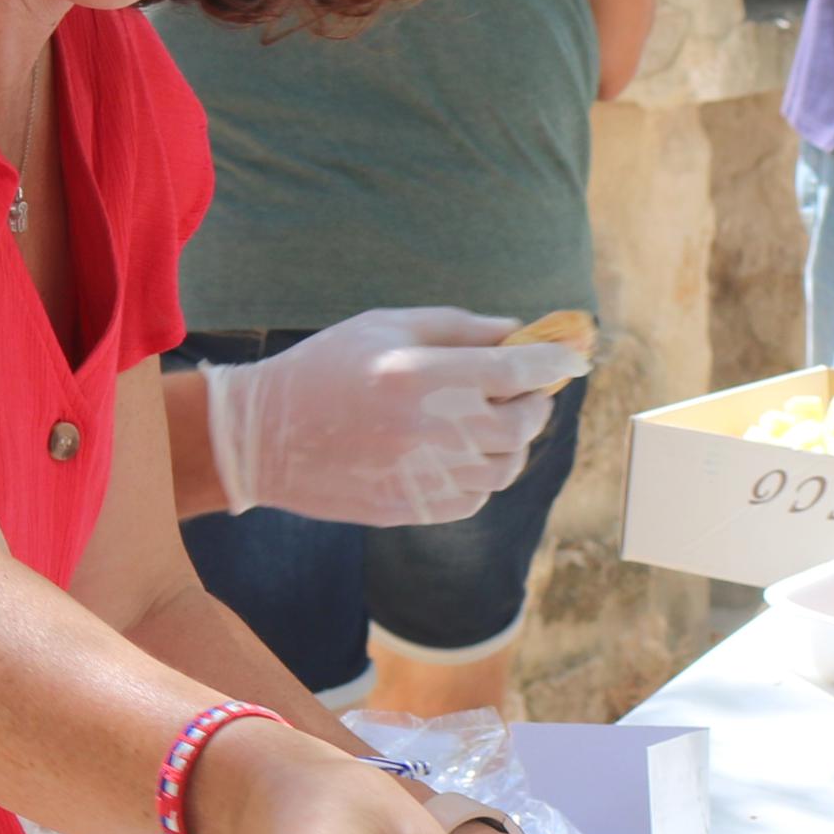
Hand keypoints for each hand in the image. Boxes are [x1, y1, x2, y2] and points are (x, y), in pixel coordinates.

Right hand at [198, 309, 585, 524]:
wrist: (262, 438)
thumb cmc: (326, 368)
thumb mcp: (386, 326)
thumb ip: (457, 327)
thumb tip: (519, 332)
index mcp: (420, 375)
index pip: (515, 372)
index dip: (552, 363)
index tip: (571, 358)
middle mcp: (428, 429)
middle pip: (521, 424)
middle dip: (535, 404)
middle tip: (528, 391)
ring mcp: (420, 476)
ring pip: (505, 467)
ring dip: (512, 443)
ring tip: (495, 422)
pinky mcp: (411, 508)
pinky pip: (475, 498)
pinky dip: (484, 475)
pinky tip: (464, 453)